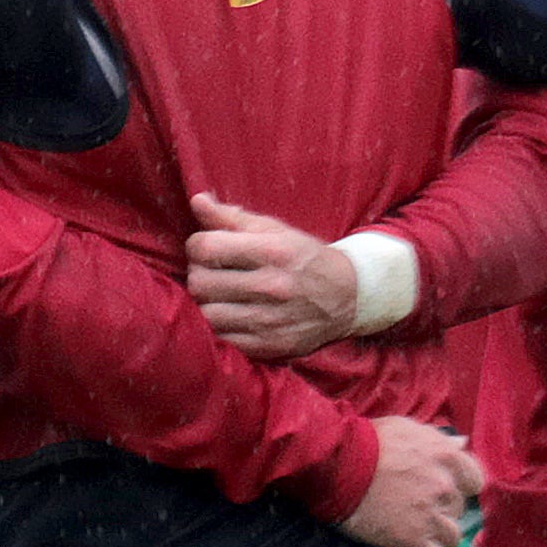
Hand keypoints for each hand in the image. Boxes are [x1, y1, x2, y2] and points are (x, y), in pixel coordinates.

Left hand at [182, 192, 366, 359]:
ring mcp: (271, 320)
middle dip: (199, 273)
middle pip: (201, 283)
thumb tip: (197, 201)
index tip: (205, 247)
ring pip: (207, 314)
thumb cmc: (304, 257)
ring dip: (206, 302)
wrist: (349, 297)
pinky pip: (223, 339)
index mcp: (273, 252)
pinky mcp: (270, 346)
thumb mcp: (274, 230)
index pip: (206, 248)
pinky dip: (219, 326)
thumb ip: (231, 217)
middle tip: (210, 271)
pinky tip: (230, 314)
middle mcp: (272, 287)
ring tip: (218, 294)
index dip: (197, 245)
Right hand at [335, 415, 482, 546]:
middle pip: (459, 509)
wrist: (335, 465)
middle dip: (443, 509)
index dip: (459, 485)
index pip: (474, 480)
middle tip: (420, 507)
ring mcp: (430, 516)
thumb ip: (436, 438)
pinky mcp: (413, 540)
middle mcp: (445, 487)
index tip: (441, 488)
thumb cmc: (367, 441)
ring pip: (452, 537)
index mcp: (446, 458)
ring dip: (438, 534)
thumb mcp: (404, 428)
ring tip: (417, 530)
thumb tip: (462, 444)